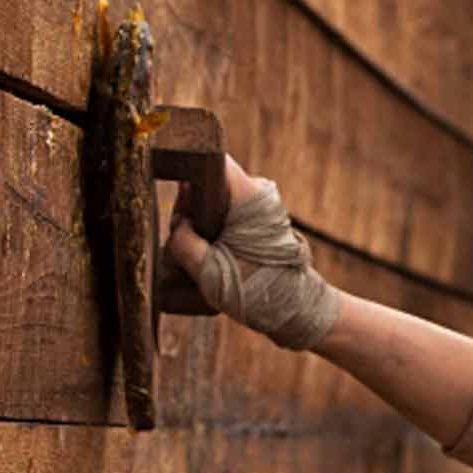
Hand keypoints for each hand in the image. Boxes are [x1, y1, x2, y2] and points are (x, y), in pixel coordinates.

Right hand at [164, 154, 342, 350]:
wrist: (297, 311)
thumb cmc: (257, 291)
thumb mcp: (209, 270)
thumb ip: (184, 241)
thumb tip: (178, 223)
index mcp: (250, 195)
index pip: (214, 160)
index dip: (186, 174)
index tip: (176, 201)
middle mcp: (257, 193)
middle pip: (207, 187)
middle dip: (189, 213)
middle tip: (186, 245)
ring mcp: (258, 208)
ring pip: (212, 206)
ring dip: (198, 230)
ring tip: (198, 259)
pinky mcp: (256, 223)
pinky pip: (223, 219)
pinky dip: (211, 236)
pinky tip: (207, 260)